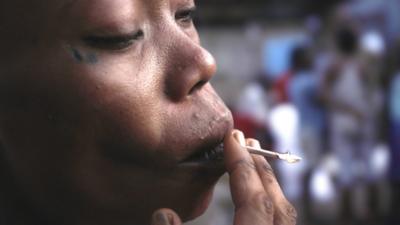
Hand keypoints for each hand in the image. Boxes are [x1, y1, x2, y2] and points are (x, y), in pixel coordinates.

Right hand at [150, 130, 296, 224]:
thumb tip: (163, 213)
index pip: (254, 199)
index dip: (242, 165)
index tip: (233, 138)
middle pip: (276, 204)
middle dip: (260, 169)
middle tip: (246, 142)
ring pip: (284, 215)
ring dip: (268, 185)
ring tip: (253, 164)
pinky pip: (279, 223)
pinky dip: (270, 205)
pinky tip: (255, 199)